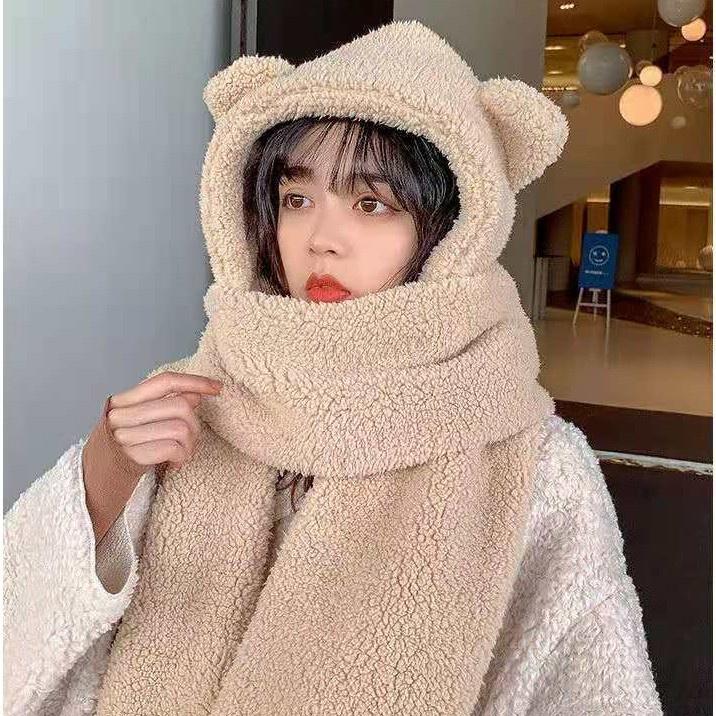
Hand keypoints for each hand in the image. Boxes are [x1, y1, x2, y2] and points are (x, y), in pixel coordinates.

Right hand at [82, 371, 222, 545]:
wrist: (89, 488)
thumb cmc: (119, 453)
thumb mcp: (136, 424)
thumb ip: (161, 406)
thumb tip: (195, 393)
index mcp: (121, 401)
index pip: (164, 381)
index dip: (194, 381)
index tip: (216, 388)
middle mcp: (119, 415)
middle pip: (179, 405)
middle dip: (195, 424)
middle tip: (190, 440)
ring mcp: (122, 437)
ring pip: (181, 428)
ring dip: (190, 445)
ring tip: (181, 454)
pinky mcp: (130, 458)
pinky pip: (174, 448)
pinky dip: (182, 458)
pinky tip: (174, 465)